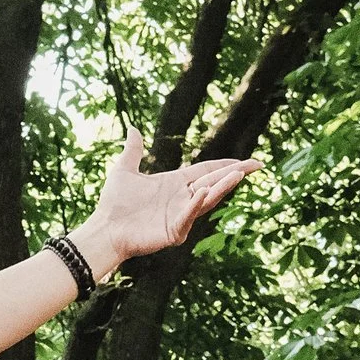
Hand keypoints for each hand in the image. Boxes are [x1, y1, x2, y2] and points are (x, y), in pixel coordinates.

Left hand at [74, 134, 260, 278]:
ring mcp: (179, 215)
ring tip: (239, 174)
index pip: (206, 171)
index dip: (225, 165)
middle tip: (256, 165)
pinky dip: (196, 204)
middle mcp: (181, 198)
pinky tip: (203, 191)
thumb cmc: (113, 204)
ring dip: (222, 187)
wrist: (103, 229)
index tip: (244, 162)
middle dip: (234, 174)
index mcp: (174, 183)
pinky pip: (188, 215)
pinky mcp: (174, 231)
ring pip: (207, 199)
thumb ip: (133, 151)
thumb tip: (132, 129)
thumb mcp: (124, 171)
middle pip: (213, 183)